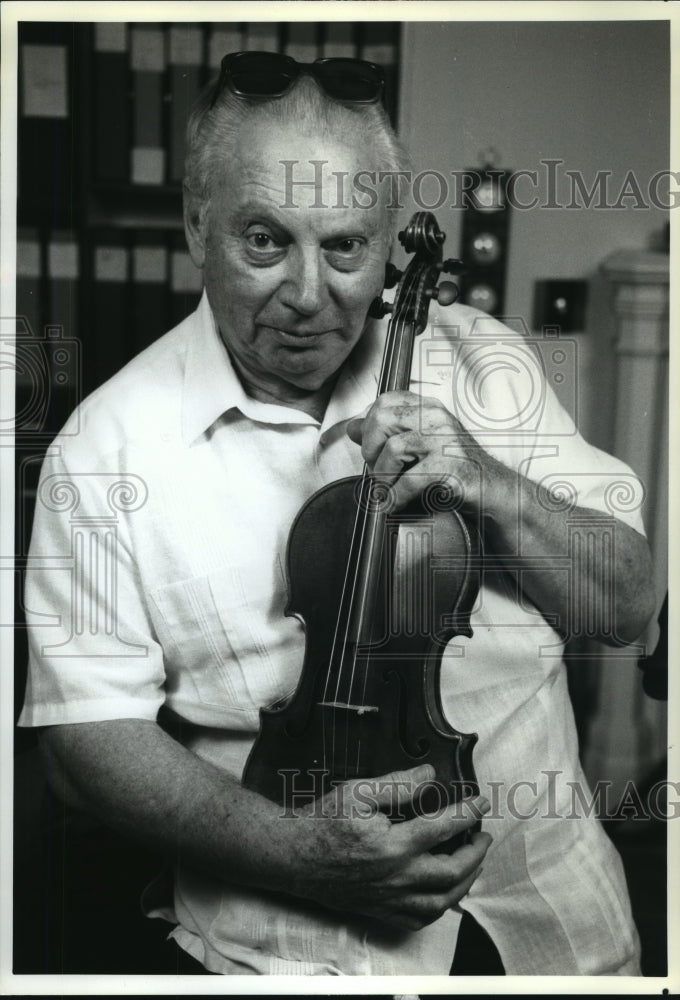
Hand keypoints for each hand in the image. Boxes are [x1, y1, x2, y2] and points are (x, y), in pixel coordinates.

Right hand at [278, 763, 491, 930]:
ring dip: (464, 882)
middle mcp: (396, 877)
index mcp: (393, 845)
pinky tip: (444, 891)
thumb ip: (398, 784)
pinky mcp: (379, 909)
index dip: (467, 813)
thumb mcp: (358, 791)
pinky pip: (418, 918)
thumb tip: (429, 774)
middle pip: (452, 872)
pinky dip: (439, 906)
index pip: (443, 828)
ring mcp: (388, 898)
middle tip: (483, 836)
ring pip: (441, 901)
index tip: (481, 802)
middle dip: (475, 854)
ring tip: (472, 863)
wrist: (292, 855)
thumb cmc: (322, 821)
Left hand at [347, 390, 508, 514]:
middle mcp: (436, 418)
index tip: (369, 449)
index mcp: (428, 409)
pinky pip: (410, 479)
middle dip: (370, 449)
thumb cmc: (455, 469)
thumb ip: (386, 434)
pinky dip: (396, 496)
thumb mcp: (418, 446)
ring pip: (393, 449)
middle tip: (377, 471)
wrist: (492, 490)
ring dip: (382, 476)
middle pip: (382, 419)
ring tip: (386, 490)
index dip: (368, 426)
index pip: (384, 402)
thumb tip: (353, 427)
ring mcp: (445, 440)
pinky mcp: (451, 465)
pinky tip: (395, 504)